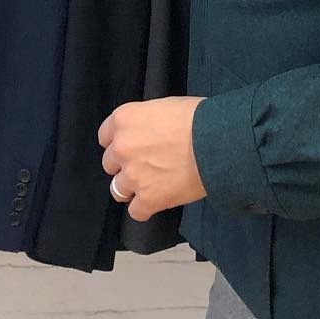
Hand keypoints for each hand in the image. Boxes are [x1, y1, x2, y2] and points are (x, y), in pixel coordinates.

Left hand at [99, 98, 204, 222]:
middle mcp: (122, 147)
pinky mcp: (148, 199)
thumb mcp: (162, 107)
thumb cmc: (195, 117)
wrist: (214, 142)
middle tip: (145, 164)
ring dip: (131, 187)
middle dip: (125, 164)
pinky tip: (157, 201)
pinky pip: (136, 212)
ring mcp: (133, 175)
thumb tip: (147, 133)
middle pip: (110, 163)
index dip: (118, 142)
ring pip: (118, 189)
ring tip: (150, 185)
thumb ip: (144, 122)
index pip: (105, 136)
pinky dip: (145, 208)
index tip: (132, 145)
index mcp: (123, 119)